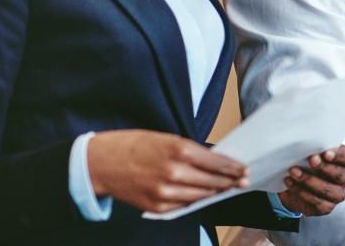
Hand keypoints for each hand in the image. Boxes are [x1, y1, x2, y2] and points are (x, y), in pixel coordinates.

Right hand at [86, 129, 247, 213]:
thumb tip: (213, 160)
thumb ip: (190, 150)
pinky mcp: (157, 206)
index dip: (233, 167)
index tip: (244, 168)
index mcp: (179, 150)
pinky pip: (184, 206)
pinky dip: (194, 200)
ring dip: (215, 192)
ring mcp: (166, 192)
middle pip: (213, 181)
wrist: (101, 163)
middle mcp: (175, 172)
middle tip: (243, 180)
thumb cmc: (134, 145)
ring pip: (201, 196)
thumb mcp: (166, 138)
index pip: (216, 162)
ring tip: (226, 188)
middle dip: (230, 181)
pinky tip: (202, 196)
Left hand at [278, 145, 344, 215]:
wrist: (295, 185)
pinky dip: (302, 192)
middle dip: (324, 167)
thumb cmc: (307, 165)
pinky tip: (291, 183)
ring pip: (328, 189)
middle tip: (310, 159)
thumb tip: (305, 146)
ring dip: (309, 180)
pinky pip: (317, 202)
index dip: (338, 155)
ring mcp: (337, 194)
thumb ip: (313, 149)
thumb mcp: (310, 154)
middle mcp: (344, 179)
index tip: (326, 153)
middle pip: (340, 175)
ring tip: (293, 172)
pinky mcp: (326, 207)